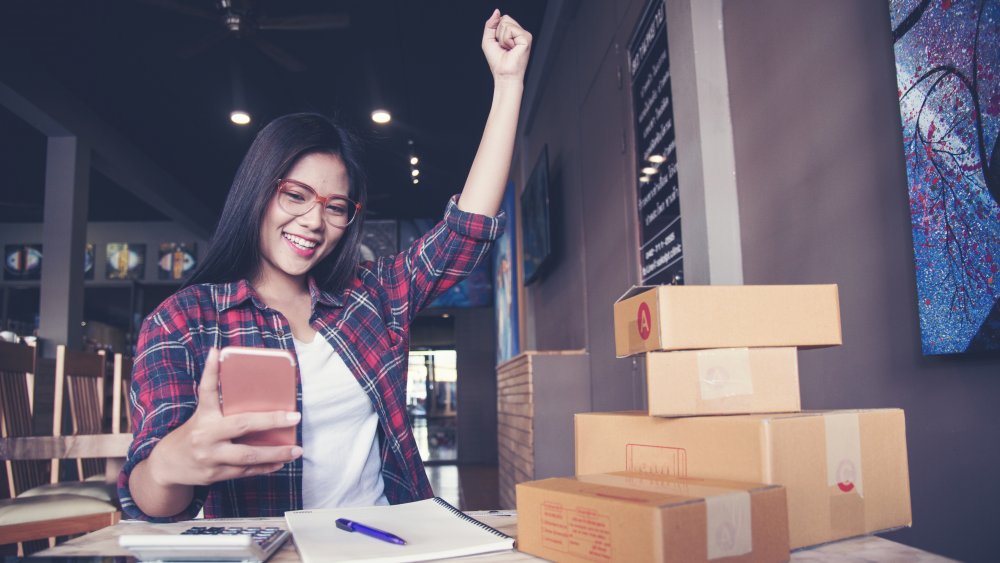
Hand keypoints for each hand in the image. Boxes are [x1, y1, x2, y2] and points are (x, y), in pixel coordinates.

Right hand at [146, 348, 301, 486]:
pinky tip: (281, 463)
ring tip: (296, 449)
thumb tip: (255, 390)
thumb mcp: (202, 416)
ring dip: (275, 453)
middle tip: (294, 417)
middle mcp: (205, 435)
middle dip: (271, 420)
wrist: (167, 466)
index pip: (206, 390)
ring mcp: (210, 456)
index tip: (216, 352)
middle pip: (241, 425)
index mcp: (202, 416)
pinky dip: (265, 467)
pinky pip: (245, 471)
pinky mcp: (215, 474)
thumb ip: (222, 406)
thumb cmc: (193, 434)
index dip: (210, 370)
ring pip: (248, 455)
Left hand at [482, 9, 531, 82]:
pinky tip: (511, 49)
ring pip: (506, 23)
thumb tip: (497, 11)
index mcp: (513, 33)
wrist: (504, 74)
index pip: (503, 19)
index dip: (496, 30)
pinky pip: (510, 29)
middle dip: (498, 33)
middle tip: (504, 47)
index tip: (499, 44)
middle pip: (505, 19)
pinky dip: (506, 40)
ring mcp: (525, 35)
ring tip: (507, 49)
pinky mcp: (526, 38)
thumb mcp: (488, 39)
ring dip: (502, 38)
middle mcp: (521, 33)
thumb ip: (490, 24)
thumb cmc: (497, 61)